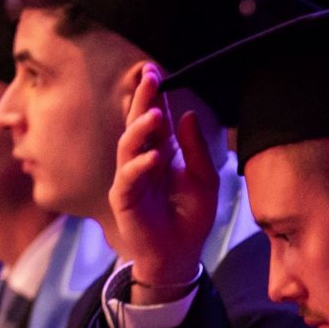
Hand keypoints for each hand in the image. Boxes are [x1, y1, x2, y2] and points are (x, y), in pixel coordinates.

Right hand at [109, 64, 220, 289]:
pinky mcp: (124, 200)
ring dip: (141, 130)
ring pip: (128, 147)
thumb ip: (195, 149)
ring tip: (155, 115)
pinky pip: (128, 179)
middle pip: (138, 125)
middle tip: (149, 78)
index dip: (153, 96)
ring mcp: (131, 179)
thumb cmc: (190, 218)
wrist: (181, 256)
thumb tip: (187, 115)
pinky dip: (140, 166)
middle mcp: (142, 161)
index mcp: (161, 153)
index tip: (154, 71)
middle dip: (142, 101)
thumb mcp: (204, 180)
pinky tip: (154, 157)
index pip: (155, 119)